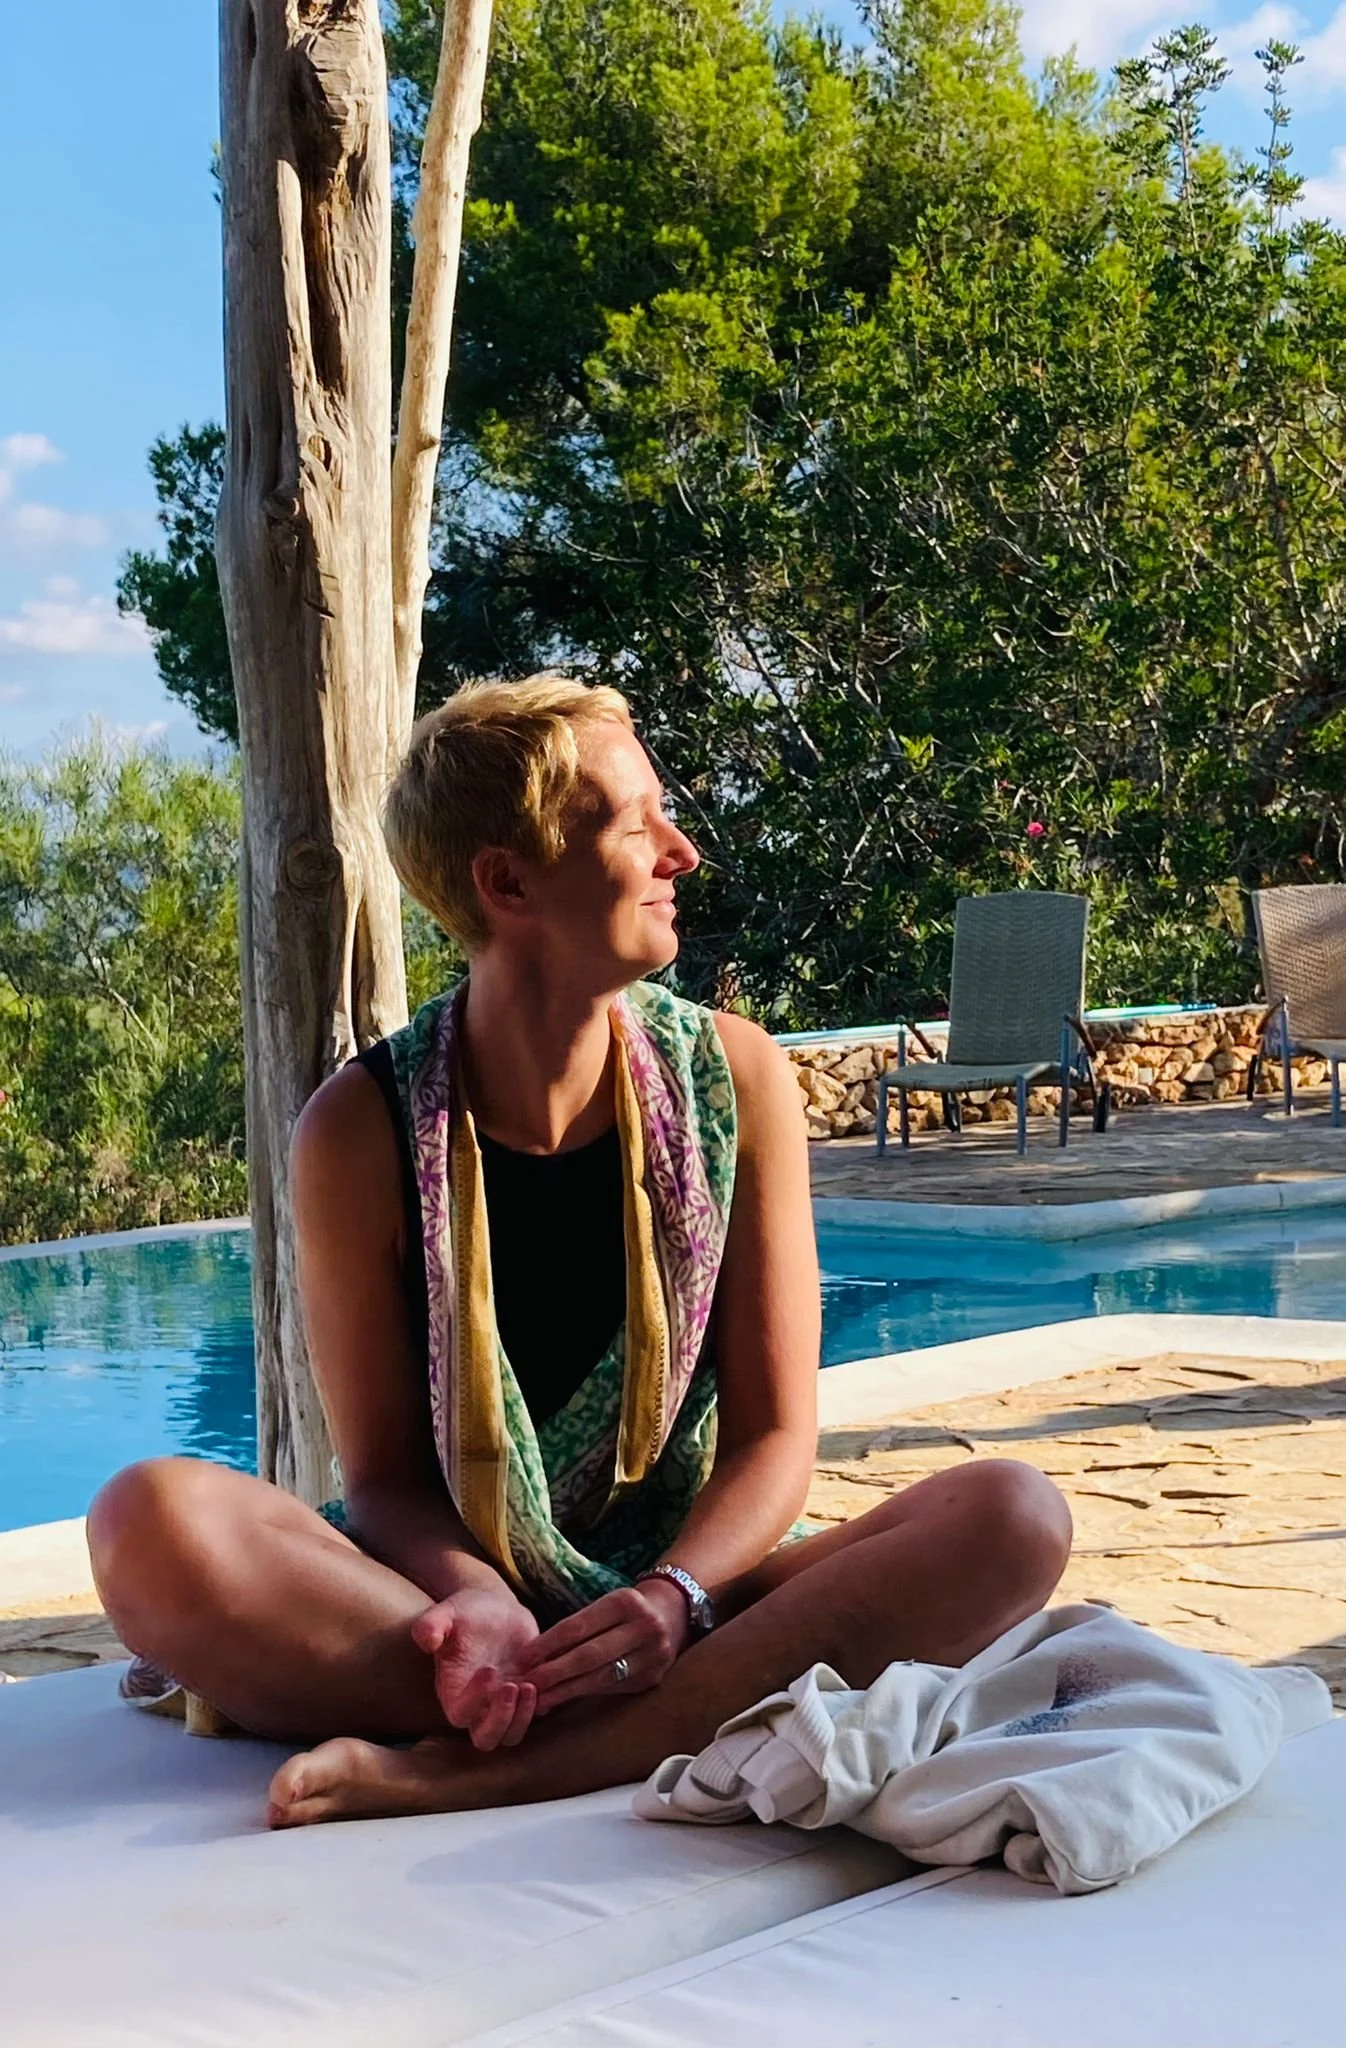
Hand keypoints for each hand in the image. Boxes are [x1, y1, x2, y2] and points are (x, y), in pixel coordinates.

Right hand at [411, 1587, 539, 1750]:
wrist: (496, 1608)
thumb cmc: (466, 1613)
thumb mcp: (447, 1612)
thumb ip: (431, 1625)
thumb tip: (425, 1639)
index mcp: (453, 1690)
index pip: (460, 1715)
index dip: (474, 1700)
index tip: (488, 1669)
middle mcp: (478, 1705)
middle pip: (486, 1739)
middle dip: (501, 1720)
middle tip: (513, 1685)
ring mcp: (503, 1703)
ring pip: (511, 1736)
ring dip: (523, 1717)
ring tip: (530, 1684)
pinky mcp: (525, 1696)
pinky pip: (537, 1716)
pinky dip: (544, 1704)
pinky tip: (545, 1677)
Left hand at [520, 1578, 691, 1716]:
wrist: (673, 1614)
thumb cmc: (626, 1609)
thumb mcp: (606, 1606)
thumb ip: (577, 1629)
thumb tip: (533, 1658)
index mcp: (625, 1602)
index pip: (578, 1626)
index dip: (547, 1644)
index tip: (522, 1658)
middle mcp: (643, 1627)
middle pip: (589, 1655)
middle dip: (554, 1672)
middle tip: (527, 1684)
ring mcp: (652, 1656)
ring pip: (600, 1678)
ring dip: (566, 1691)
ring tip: (540, 1700)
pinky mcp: (652, 1679)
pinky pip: (612, 1688)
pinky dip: (585, 1694)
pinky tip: (565, 1699)